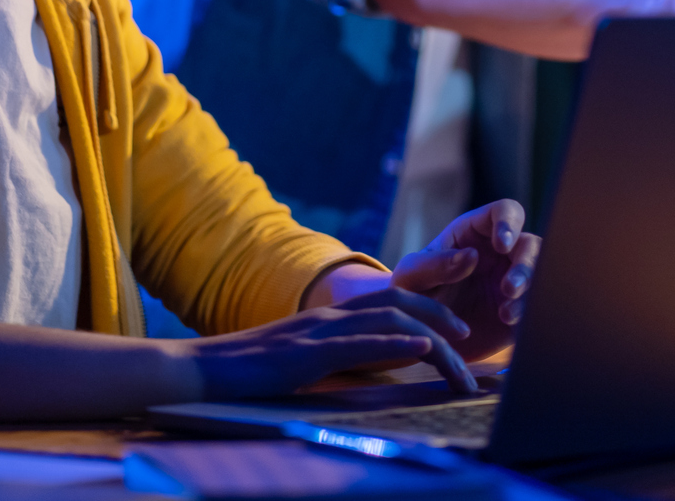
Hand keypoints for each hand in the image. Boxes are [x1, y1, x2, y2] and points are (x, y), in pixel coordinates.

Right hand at [182, 288, 474, 398]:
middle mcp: (332, 315)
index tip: (458, 334)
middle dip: (443, 318)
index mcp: (332, 316)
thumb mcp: (306, 361)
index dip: (431, 309)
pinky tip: (422, 352)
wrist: (204, 369)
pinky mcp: (308, 354)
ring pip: (391, 324)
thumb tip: (381, 368)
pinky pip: (360, 345)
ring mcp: (321, 331)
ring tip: (460, 356)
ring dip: (433, 340)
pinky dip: (396, 346)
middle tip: (471, 341)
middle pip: (402, 304)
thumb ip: (340, 358)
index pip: (392, 301)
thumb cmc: (253, 372)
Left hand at [389, 199, 539, 362]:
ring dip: (530, 290)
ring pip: (540, 276)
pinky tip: (509, 322)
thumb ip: (434, 264)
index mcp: (477, 232)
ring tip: (506, 312)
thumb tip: (471, 255)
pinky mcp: (519, 313)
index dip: (509, 223)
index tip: (501, 244)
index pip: (505, 212)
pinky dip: (529, 313)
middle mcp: (501, 254)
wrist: (417, 337)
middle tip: (508, 288)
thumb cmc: (412, 295)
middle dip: (526, 264)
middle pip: (531, 245)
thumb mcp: (411, 277)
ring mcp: (512, 283)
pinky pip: (536, 308)